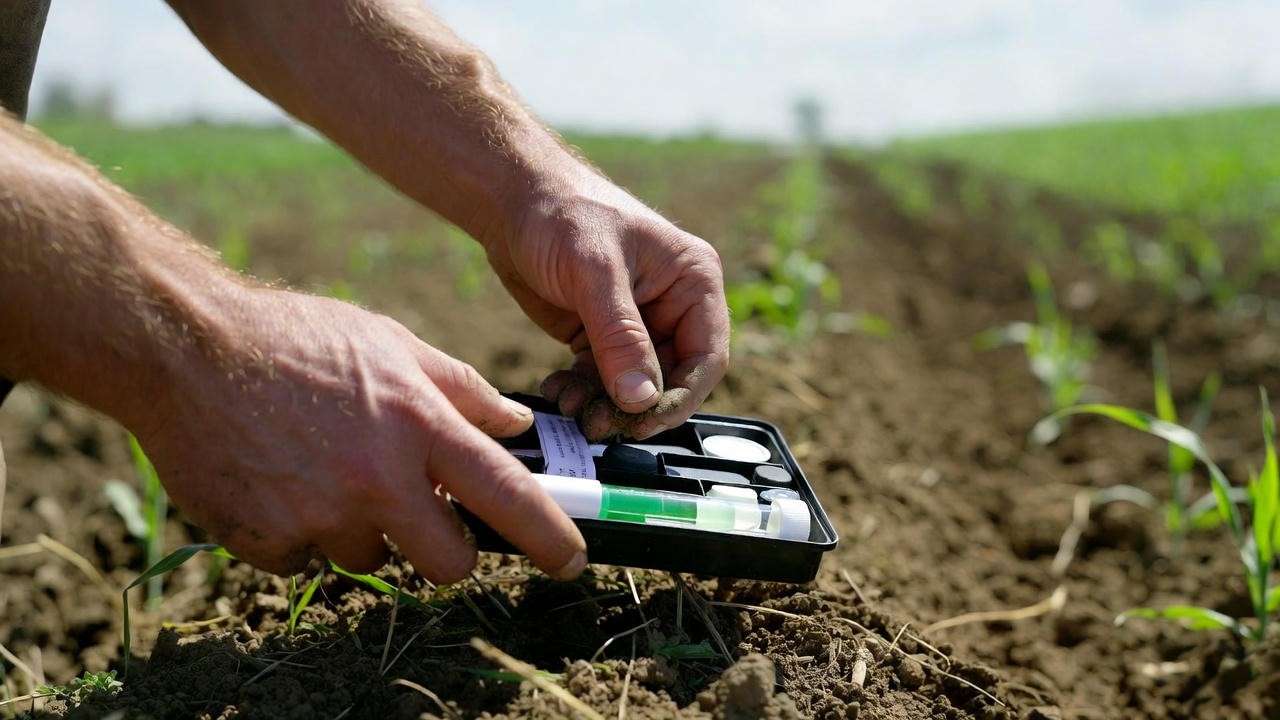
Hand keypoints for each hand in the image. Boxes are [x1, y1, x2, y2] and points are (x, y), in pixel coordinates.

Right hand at [135, 287, 586, 581]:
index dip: (549, 535)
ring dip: (360, 526)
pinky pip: (307, 559)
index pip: (506, 494)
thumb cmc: (296, 337)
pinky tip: (282, 478)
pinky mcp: (267, 541)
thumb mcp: (392, 343)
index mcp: (418, 425)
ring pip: (370, 557)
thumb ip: (461, 387)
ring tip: (324, 466)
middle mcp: (377, 478)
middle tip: (421, 515)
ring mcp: (320, 515)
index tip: (571, 559)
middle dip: (444, 548)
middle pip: (447, 562)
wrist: (184, 348)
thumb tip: (517, 422)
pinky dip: (301, 531)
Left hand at [484, 163, 730, 439]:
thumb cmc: (562, 215)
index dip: (679, 397)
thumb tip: (641, 400)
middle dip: (634, 407)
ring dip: (603, 405)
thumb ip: (620, 338)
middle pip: (670, 380)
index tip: (643, 421)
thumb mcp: (594, 273)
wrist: (511, 200)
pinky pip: (603, 380)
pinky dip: (582, 393)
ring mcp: (638, 325)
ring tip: (568, 406)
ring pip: (634, 387)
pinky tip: (557, 391)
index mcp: (693, 282)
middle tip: (597, 424)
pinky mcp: (602, 336)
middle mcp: (673, 306)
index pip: (706, 358)